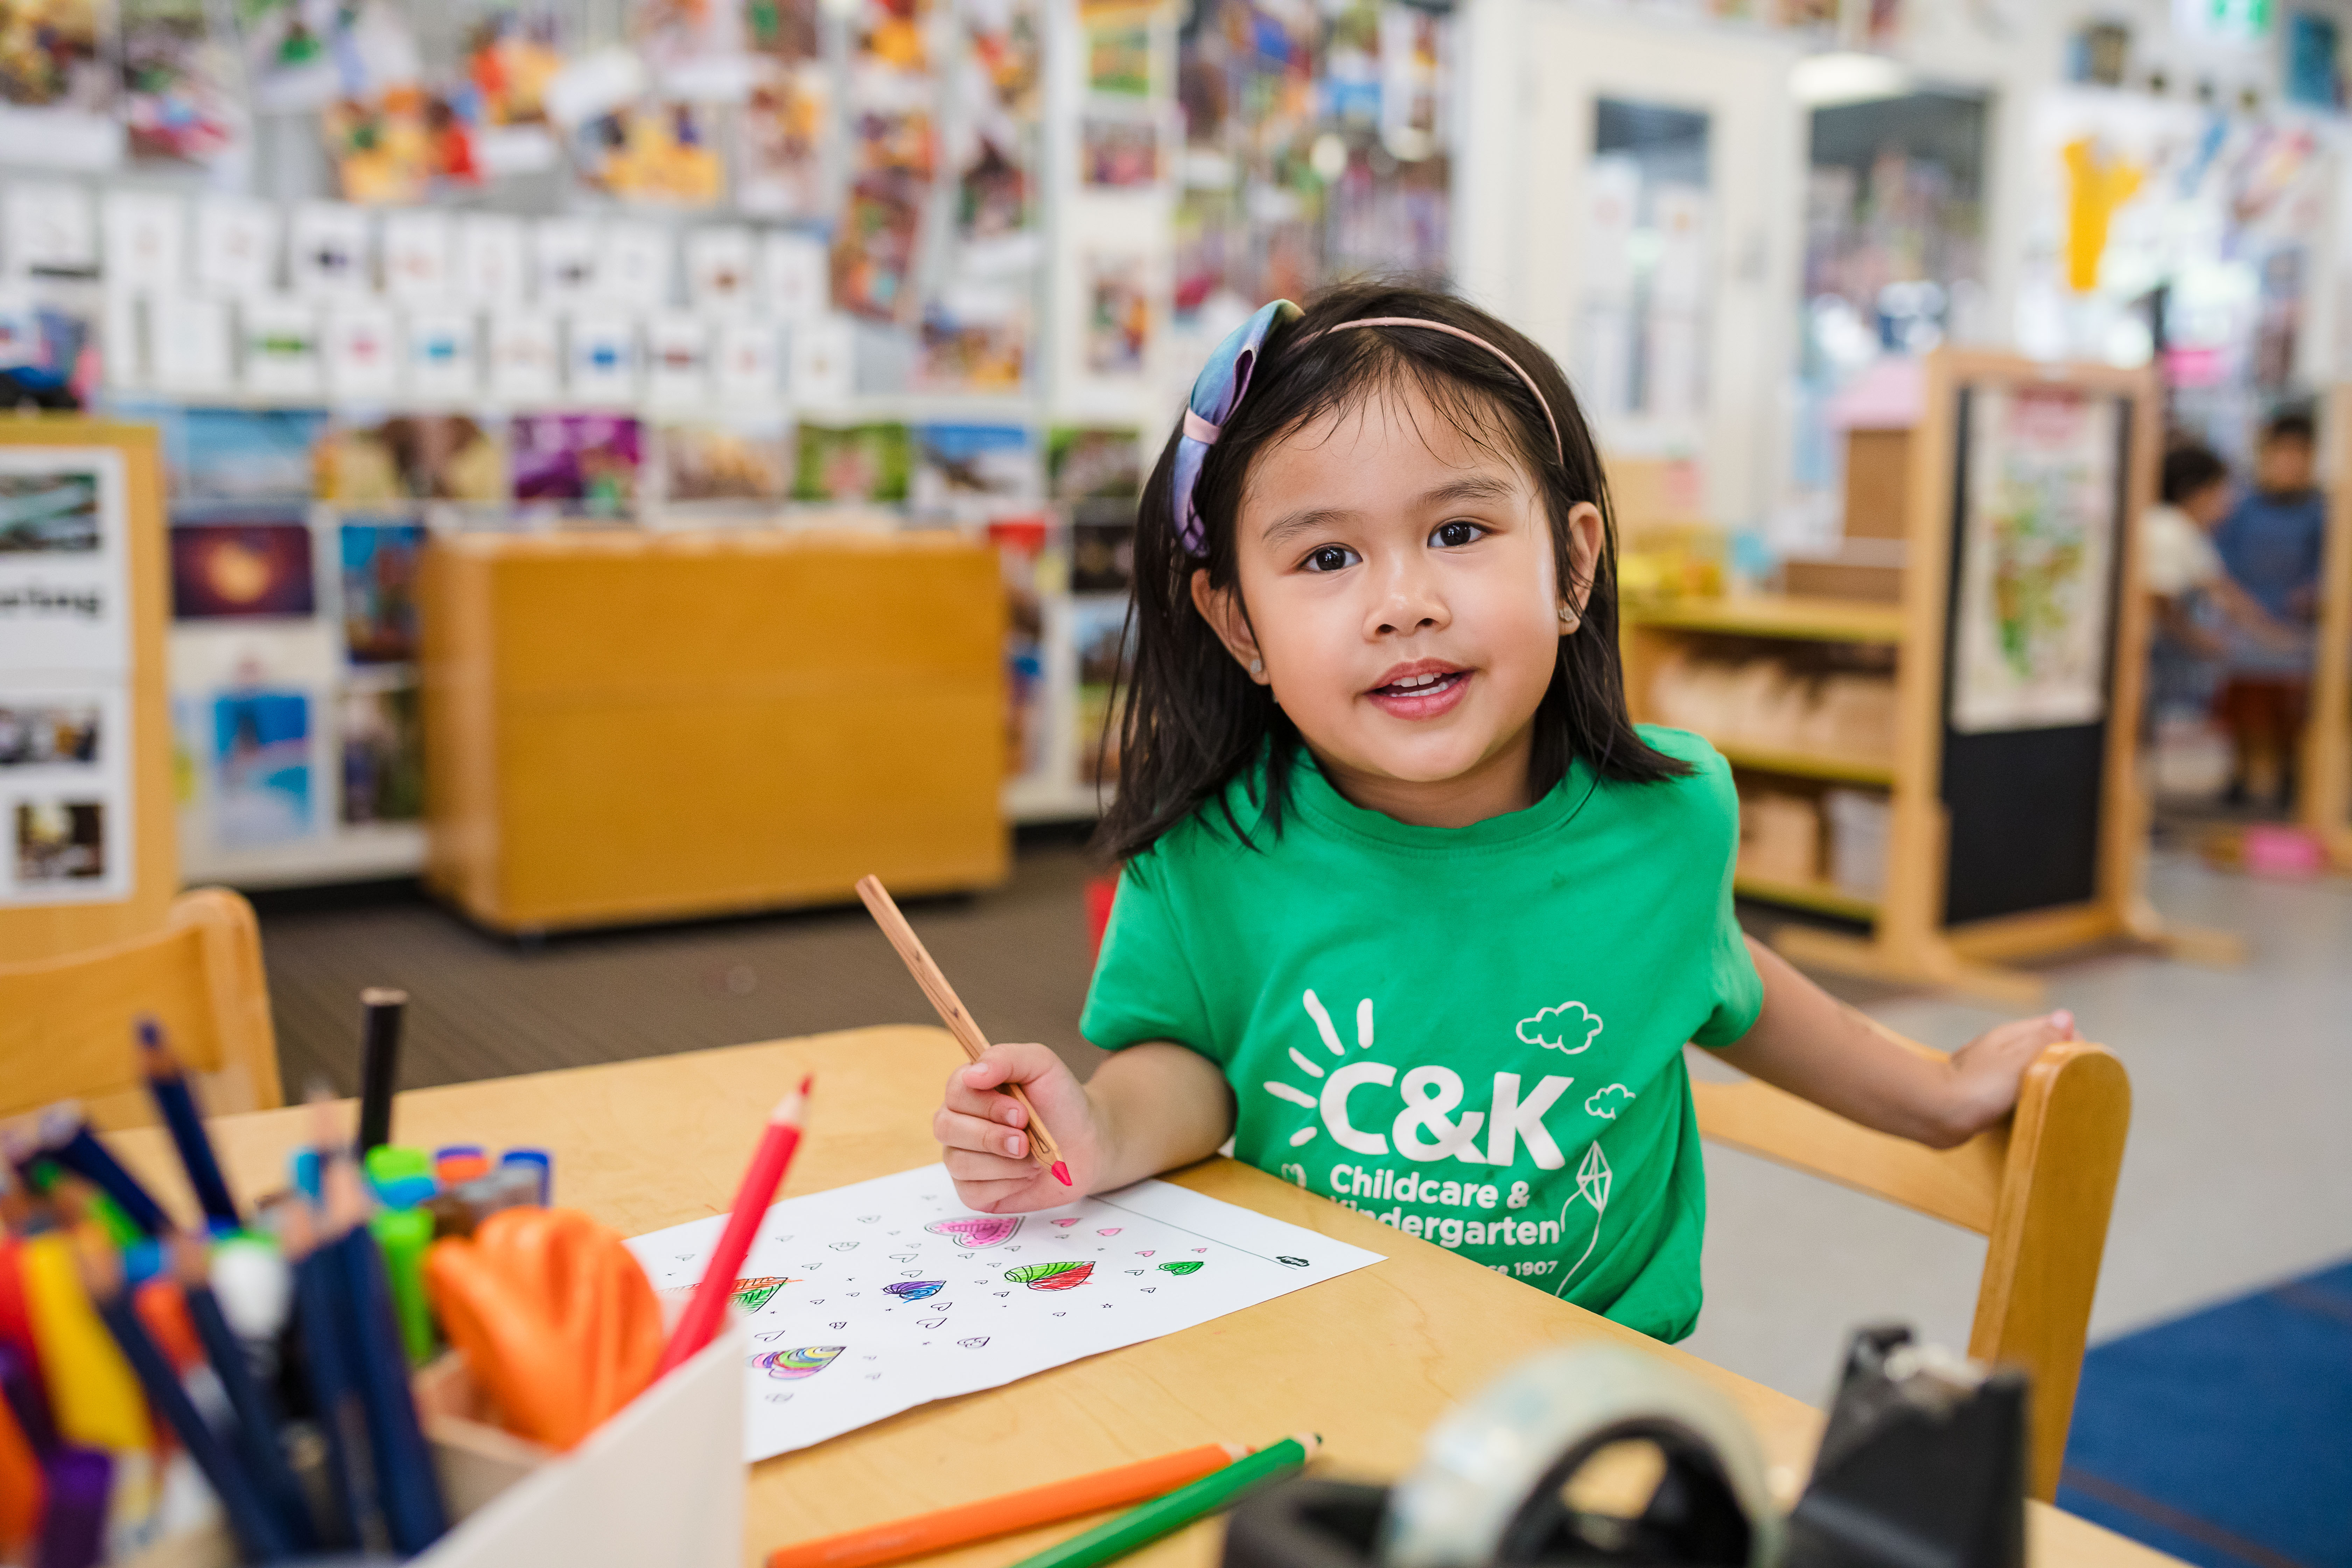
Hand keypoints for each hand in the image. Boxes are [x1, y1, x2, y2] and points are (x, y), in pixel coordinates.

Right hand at [934, 1044, 1105, 1212]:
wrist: (1086, 1145)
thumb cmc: (1061, 1102)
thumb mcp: (1042, 1065)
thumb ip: (1006, 1058)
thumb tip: (971, 1073)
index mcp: (970, 1088)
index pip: (955, 1090)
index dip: (986, 1104)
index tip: (1022, 1113)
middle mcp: (959, 1121)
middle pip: (946, 1127)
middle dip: (991, 1136)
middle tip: (1026, 1140)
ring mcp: (962, 1156)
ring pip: (959, 1162)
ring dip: (1005, 1162)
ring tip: (1033, 1158)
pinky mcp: (973, 1190)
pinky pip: (973, 1191)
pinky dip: (1007, 1184)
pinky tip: (1025, 1175)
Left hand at [1930, 1009, 2080, 1145]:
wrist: (1935, 1113)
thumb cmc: (1977, 1087)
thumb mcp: (2016, 1060)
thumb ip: (2042, 1039)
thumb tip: (2065, 1016)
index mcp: (2011, 1035)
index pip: (2055, 1028)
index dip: (2075, 1045)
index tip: (2086, 1068)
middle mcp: (2001, 1048)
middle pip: (2044, 1048)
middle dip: (2062, 1063)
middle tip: (2076, 1086)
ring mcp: (1992, 1069)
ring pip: (2030, 1069)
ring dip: (2045, 1080)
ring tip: (2058, 1099)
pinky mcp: (1985, 1091)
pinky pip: (2016, 1088)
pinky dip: (2027, 1095)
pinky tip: (2031, 1108)